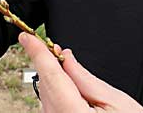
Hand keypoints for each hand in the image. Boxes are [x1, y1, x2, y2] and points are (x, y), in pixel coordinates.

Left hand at [18, 33, 142, 111]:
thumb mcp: (116, 101)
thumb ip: (86, 78)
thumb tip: (65, 58)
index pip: (50, 75)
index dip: (37, 53)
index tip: (26, 37)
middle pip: (47, 84)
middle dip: (53, 65)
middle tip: (63, 55)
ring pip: (47, 94)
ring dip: (57, 82)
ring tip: (81, 88)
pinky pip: (51, 106)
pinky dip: (59, 94)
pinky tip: (74, 95)